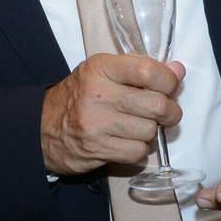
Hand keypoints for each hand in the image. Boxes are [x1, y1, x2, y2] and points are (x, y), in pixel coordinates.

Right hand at [40, 54, 184, 175]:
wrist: (42, 127)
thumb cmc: (80, 96)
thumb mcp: (105, 73)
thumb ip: (141, 70)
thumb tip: (178, 70)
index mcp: (101, 68)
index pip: (148, 71)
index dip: (169, 81)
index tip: (169, 87)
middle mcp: (98, 94)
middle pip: (156, 105)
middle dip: (170, 112)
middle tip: (165, 113)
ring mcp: (96, 124)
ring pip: (149, 131)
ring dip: (150, 132)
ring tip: (136, 127)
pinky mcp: (97, 149)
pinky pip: (138, 152)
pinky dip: (138, 150)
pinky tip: (126, 142)